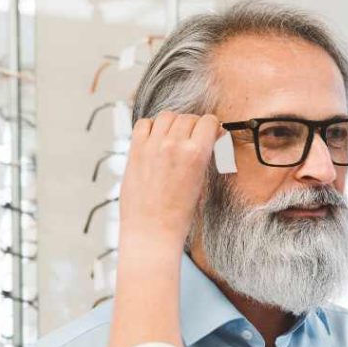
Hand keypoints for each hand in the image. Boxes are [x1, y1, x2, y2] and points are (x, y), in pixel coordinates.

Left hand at [118, 111, 221, 244]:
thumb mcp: (201, 183)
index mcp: (196, 154)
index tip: (211, 133)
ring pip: (167, 116)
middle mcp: (173, 145)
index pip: (208, 122)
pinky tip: (155, 139)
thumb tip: (206, 139)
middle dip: (194, 125)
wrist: (152, 230)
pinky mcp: (135, 150)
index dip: (212, 126)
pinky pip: (143, 123)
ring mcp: (152, 146)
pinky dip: (151, 127)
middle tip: (193, 137)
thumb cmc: (179, 214)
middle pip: (188, 117)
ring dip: (174, 122)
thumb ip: (202, 157)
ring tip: (174, 136)